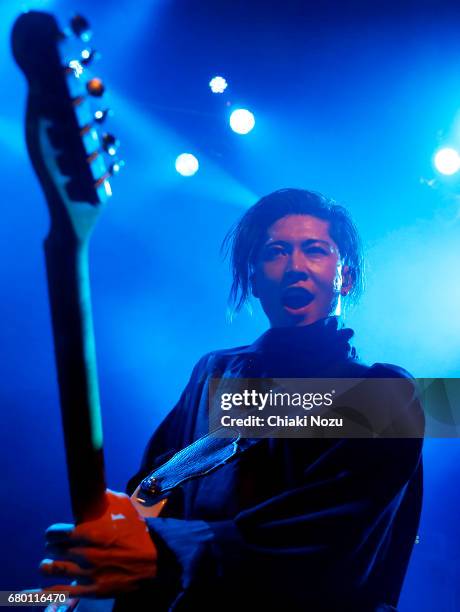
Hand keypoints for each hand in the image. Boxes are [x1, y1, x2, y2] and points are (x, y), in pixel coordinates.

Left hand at [40, 489, 157, 597]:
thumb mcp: (122, 505)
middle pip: (54, 551)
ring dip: (48, 566)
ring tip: (47, 565)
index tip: (52, 535)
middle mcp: (84, 553)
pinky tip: (36, 592)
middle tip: (55, 548)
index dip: (52, 534)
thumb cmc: (138, 529)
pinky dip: (48, 593)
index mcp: (88, 532)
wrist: (156, 556)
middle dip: (53, 548)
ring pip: (55, 570)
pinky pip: (63, 593)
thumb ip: (103, 498)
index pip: (54, 534)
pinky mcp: (93, 588)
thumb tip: (93, 488)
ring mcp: (88, 572)